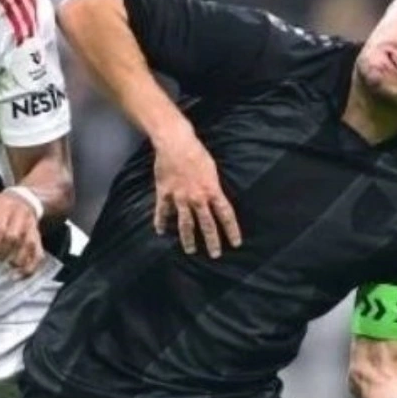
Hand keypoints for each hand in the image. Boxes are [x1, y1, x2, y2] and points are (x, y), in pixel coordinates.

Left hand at [0, 191, 44, 278]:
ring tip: (11, 274)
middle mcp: (21, 217)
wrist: (23, 199)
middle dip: (6, 254)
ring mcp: (32, 227)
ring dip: (20, 262)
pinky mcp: (38, 236)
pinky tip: (22, 275)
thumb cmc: (0, 207)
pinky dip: (32, 266)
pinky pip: (39, 253)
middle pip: (16, 238)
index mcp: (5, 208)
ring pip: (30, 246)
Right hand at [152, 124, 240, 256]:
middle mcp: (197, 197)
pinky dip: (161, 222)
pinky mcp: (165, 193)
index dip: (232, 230)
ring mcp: (180, 197)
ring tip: (190, 250)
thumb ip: (213, 186)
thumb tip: (215, 198)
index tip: (236, 243)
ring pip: (185, 223)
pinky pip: (162, 211)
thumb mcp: (212, 169)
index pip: (226, 215)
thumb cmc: (196, 152)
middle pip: (207, 224)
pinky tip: (160, 232)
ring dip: (188, 239)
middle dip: (212, 241)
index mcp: (212, 190)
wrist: (175, 142)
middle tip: (215, 255)